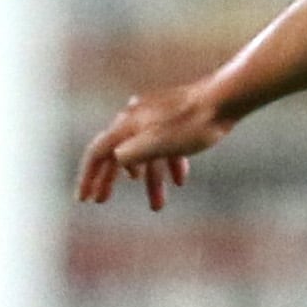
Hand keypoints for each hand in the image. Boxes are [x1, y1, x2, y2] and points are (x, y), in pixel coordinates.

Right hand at [76, 81, 231, 208]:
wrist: (223, 100)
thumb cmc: (192, 124)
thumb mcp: (158, 144)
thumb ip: (132, 153)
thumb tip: (116, 160)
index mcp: (127, 125)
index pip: (98, 153)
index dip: (88, 177)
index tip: (84, 199)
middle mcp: (136, 120)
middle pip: (117, 154)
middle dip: (111, 181)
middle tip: (102, 202)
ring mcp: (155, 120)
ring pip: (146, 155)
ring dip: (150, 181)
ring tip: (157, 206)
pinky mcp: (173, 121)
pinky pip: (165, 148)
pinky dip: (169, 165)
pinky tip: (179, 180)